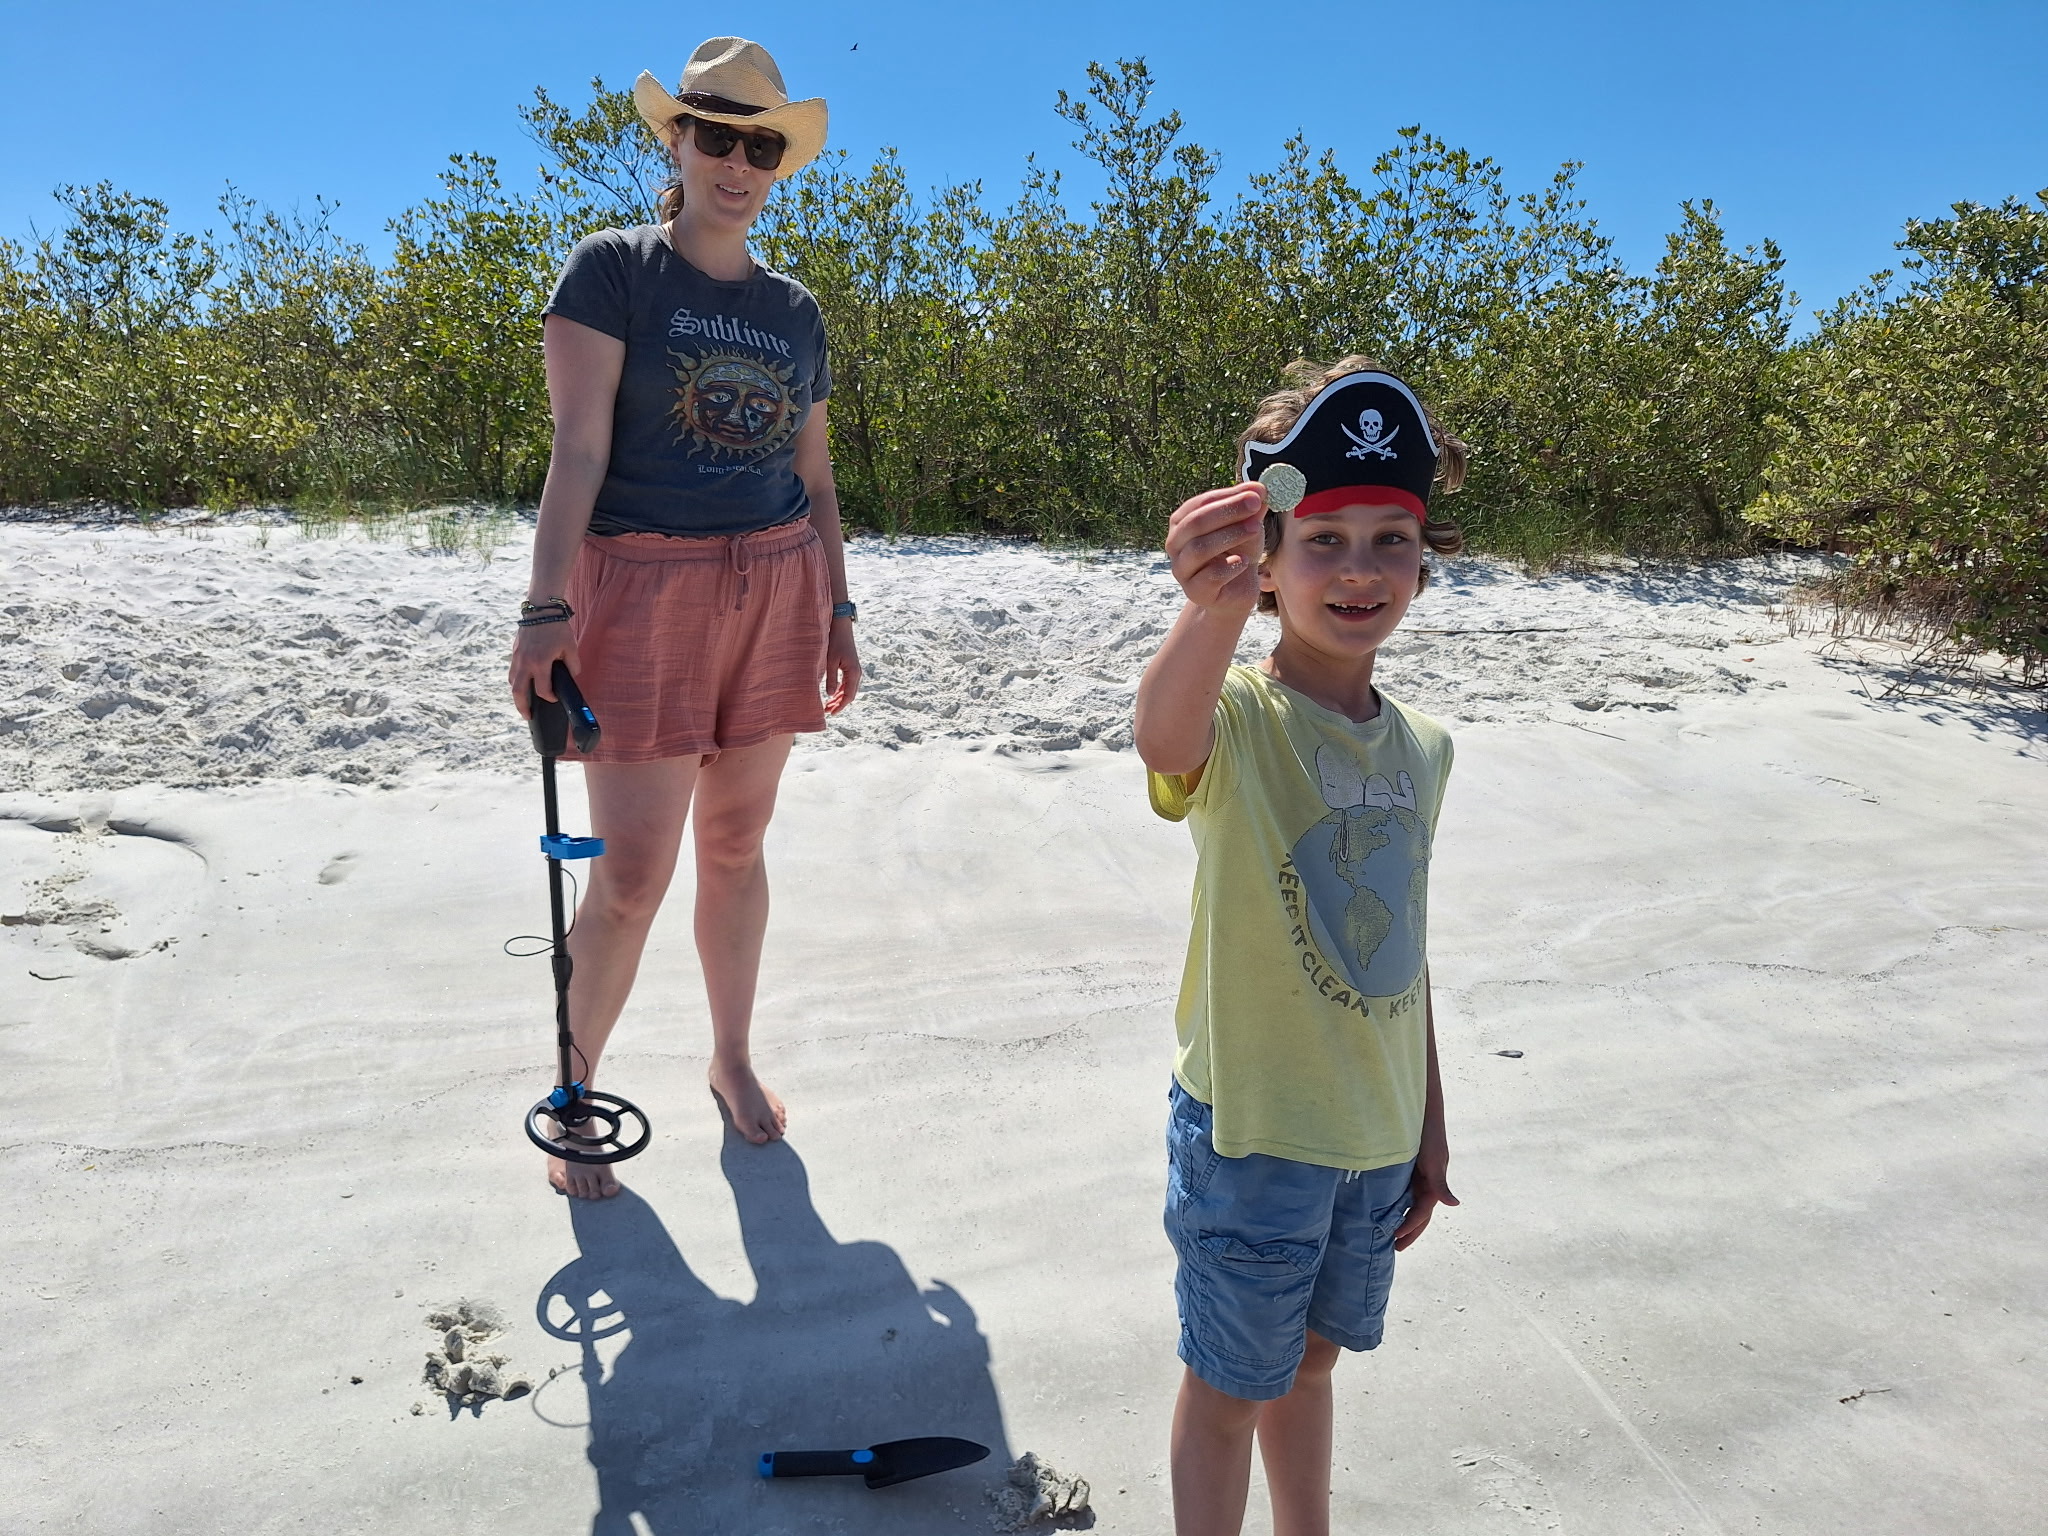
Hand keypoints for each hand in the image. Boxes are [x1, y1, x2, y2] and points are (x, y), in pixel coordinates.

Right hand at [507, 621, 581, 719]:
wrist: (541, 609)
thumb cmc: (557, 628)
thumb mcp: (570, 647)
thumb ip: (572, 665)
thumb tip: (571, 677)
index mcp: (540, 663)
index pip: (542, 690)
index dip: (549, 698)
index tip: (554, 698)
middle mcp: (525, 663)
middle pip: (518, 692)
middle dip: (522, 707)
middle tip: (528, 717)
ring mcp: (517, 657)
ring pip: (512, 683)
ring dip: (517, 696)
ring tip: (523, 705)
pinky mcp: (514, 652)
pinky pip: (511, 672)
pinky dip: (515, 682)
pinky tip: (521, 686)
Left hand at [822, 616, 861, 714]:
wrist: (841, 626)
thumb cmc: (834, 642)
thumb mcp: (830, 661)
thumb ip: (831, 679)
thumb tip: (830, 695)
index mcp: (853, 673)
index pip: (848, 696)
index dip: (840, 706)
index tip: (831, 713)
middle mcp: (857, 673)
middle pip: (849, 694)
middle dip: (839, 704)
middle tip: (827, 711)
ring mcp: (855, 670)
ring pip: (848, 689)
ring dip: (839, 698)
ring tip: (828, 705)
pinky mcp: (851, 666)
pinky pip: (847, 683)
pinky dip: (840, 690)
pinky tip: (832, 694)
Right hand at [1165, 484, 1265, 613]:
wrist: (1235, 591)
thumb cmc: (1237, 552)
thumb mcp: (1246, 526)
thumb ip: (1250, 509)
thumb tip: (1260, 489)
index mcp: (1182, 522)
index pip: (1200, 503)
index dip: (1228, 496)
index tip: (1256, 491)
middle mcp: (1175, 544)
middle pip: (1195, 523)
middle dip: (1227, 511)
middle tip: (1255, 504)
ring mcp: (1182, 569)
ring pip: (1199, 549)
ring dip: (1230, 535)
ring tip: (1256, 529)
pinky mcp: (1195, 591)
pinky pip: (1210, 576)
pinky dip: (1230, 566)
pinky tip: (1245, 561)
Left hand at [1393, 1136, 1458, 1251]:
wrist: (1420, 1109)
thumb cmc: (1429, 1134)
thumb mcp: (1434, 1160)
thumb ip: (1440, 1183)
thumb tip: (1454, 1205)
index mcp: (1433, 1185)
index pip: (1421, 1213)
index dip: (1410, 1226)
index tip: (1395, 1238)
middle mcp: (1426, 1183)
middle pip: (1418, 1213)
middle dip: (1409, 1231)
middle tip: (1395, 1248)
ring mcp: (1417, 1176)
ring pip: (1409, 1203)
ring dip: (1402, 1218)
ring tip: (1389, 1233)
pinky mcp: (1407, 1168)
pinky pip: (1402, 1189)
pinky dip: (1395, 1201)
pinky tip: (1384, 1207)